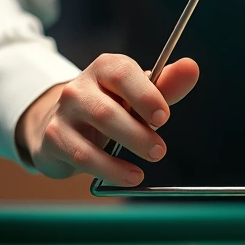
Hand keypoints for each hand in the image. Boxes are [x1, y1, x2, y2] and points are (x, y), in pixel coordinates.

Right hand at [14, 54, 198, 184]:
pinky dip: (108, 170)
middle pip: (108, 109)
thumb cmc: (112, 108)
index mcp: (105, 68)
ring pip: (93, 133)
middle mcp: (79, 87)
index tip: (163, 117)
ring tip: (142, 172)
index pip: (122, 73)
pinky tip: (128, 177)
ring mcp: (64, 112)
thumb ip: (166, 86)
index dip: (144, 95)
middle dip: (137, 133)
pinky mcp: (54, 139)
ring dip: (123, 153)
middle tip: (159, 151)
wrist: (64, 128)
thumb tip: (191, 68)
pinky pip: (83, 156)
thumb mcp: (139, 97)